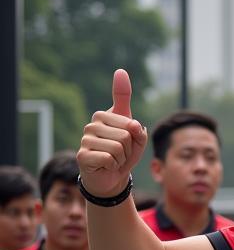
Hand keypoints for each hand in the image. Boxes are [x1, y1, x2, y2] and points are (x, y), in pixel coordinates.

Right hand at [77, 69, 147, 196]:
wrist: (112, 177)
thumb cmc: (124, 154)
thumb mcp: (136, 133)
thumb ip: (133, 104)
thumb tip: (120, 72)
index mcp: (104, 116)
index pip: (131, 123)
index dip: (136, 138)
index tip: (128, 142)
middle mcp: (92, 124)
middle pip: (125, 135)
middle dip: (130, 150)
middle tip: (121, 155)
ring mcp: (85, 139)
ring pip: (118, 147)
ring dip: (122, 159)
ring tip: (114, 160)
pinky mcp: (82, 155)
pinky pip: (109, 158)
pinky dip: (113, 166)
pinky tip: (106, 166)